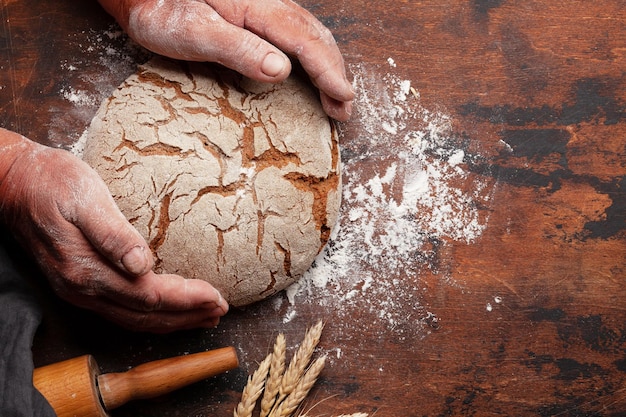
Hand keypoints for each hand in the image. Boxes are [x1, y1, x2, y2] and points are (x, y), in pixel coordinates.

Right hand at [0, 130, 227, 332]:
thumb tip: (142, 264)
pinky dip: (151, 315)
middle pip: (146, 315)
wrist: (12, 184)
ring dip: (172, 320)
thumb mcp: (84, 197)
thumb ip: (112, 234)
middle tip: (220, 311)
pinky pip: (122, 311)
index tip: (217, 296)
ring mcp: (78, 290)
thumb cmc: (51, 182)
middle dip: (187, 315)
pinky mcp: (78, 284)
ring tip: (204, 317)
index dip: (186, 299)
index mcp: (87, 269)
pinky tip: (165, 310)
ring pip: (134, 318)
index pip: (150, 295)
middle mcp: (83, 288)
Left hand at [98, 0, 354, 120]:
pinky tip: (314, 70)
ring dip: (329, 64)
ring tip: (339, 94)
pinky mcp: (257, 13)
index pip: (306, 41)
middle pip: (316, 36)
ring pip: (310, 33)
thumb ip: (239, 50)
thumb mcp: (196, 33)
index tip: (344, 98)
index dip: (328, 71)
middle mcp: (268, 3)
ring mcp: (264, 6)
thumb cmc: (162, 12)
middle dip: (336, 72)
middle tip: (345, 107)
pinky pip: (297, 33)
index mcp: (257, 6)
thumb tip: (282, 70)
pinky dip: (314, 55)